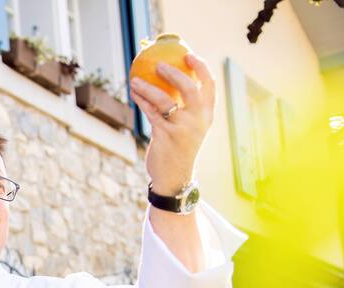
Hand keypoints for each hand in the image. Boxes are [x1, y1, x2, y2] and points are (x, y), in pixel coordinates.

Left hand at [129, 54, 215, 195]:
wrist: (174, 178)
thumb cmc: (179, 149)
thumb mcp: (188, 128)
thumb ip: (184, 109)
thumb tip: (167, 84)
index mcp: (207, 115)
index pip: (209, 86)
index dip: (200, 67)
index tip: (188, 54)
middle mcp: (198, 120)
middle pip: (189, 88)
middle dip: (174, 73)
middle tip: (158, 64)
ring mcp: (183, 128)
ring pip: (165, 100)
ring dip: (148, 87)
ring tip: (135, 79)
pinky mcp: (166, 135)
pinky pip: (151, 112)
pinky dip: (141, 100)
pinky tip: (134, 93)